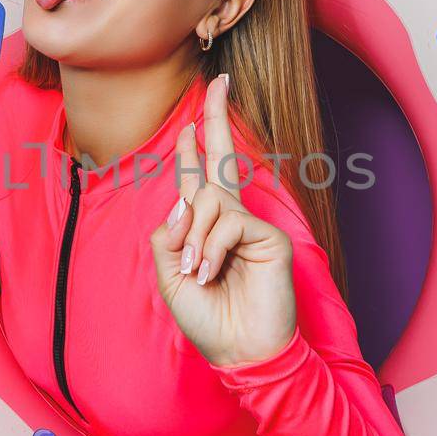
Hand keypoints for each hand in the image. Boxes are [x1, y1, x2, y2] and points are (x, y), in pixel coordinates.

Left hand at [149, 73, 296, 366]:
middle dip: (216, 120)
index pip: (198, 180)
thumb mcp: (170, 276)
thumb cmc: (208, 319)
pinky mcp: (268, 237)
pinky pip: (228, 223)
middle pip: (221, 162)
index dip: (192, 149)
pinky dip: (211, 247)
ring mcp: (251, 226)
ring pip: (209, 202)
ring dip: (194, 238)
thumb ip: (168, 235)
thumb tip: (183, 201)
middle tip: (218, 82)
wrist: (241, 353)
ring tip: (196, 272)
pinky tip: (210, 272)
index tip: (189, 119)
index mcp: (205, 228)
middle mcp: (230, 220)